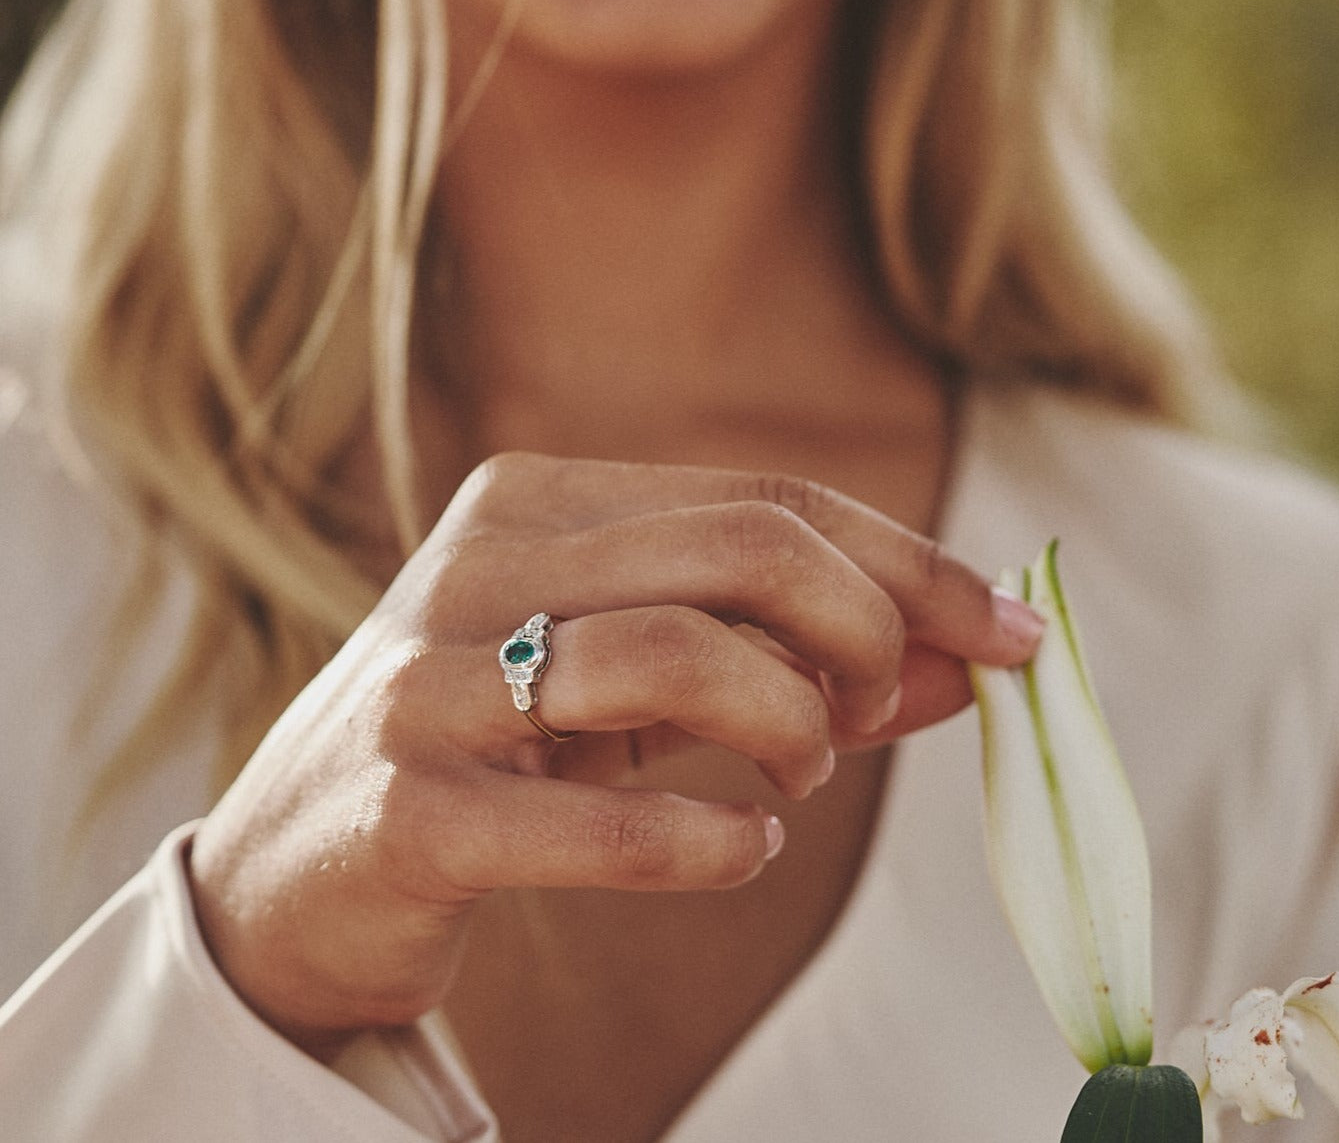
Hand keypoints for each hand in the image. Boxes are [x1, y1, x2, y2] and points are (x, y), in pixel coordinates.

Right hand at [188, 453, 1042, 1051]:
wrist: (299, 866)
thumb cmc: (499, 746)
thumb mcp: (640, 680)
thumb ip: (786, 657)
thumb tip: (965, 662)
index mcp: (538, 499)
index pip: (769, 500)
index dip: (913, 563)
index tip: (1012, 633)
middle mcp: (479, 562)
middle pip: (744, 549)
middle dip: (866, 631)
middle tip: (880, 713)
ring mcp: (433, 682)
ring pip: (677, 654)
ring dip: (790, 725)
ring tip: (801, 779)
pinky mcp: (408, 809)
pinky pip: (603, 817)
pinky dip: (711, 842)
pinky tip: (744, 850)